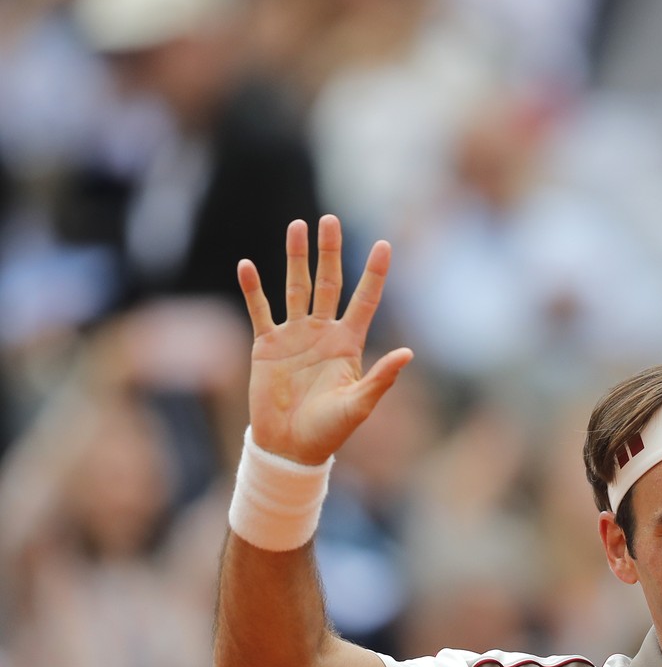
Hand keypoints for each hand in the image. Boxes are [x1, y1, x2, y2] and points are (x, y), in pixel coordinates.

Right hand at [239, 216, 412, 464]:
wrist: (291, 447)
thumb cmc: (330, 430)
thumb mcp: (359, 405)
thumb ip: (382, 379)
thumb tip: (409, 354)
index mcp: (349, 343)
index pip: (364, 300)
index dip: (374, 274)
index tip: (384, 245)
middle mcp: (323, 332)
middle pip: (328, 282)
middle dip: (329, 252)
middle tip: (330, 220)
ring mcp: (294, 336)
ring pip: (295, 288)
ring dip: (295, 258)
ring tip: (297, 226)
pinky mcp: (266, 345)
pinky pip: (260, 311)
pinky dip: (253, 289)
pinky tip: (248, 265)